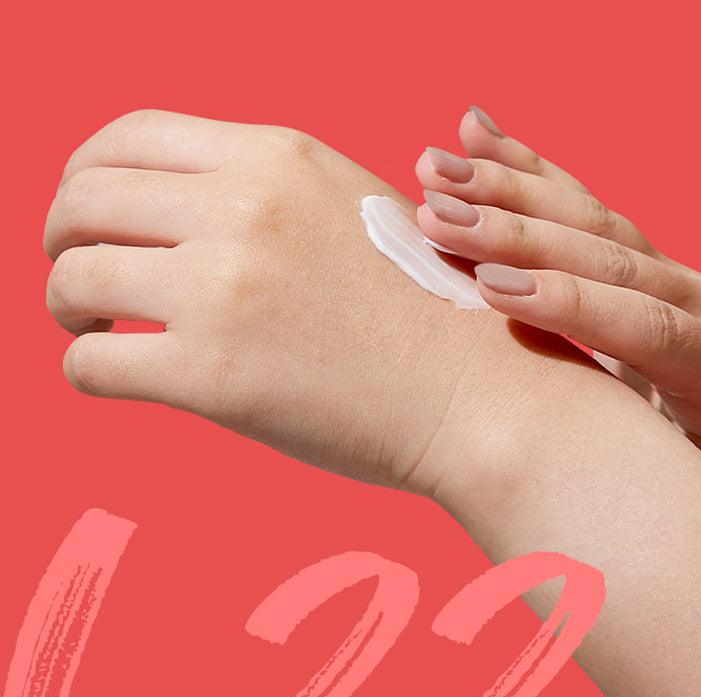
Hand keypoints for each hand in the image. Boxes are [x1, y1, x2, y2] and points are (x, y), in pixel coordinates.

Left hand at [42, 110, 548, 498]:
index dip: (88, 175)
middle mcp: (244, 209)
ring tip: (92, 329)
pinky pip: (92, 365)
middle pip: (83, 198)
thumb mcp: (349, 214)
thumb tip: (179, 220)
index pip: (129, 136)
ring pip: (72, 277)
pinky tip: (119, 372)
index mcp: (277, 159)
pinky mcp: (215, 377)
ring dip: (64, 304)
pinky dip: (85, 369)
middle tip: (78, 278)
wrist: (478, 394)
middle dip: (61, 239)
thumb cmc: (422, 315)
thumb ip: (265, 201)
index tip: (91, 218)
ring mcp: (226, 291)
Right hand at [414, 106, 700, 530]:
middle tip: (439, 215)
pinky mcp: (640, 264)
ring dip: (510, 187)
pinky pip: (583, 207)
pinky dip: (530, 171)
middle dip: (520, 235)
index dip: (572, 304)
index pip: (648, 325)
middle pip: (612, 256)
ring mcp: (671, 276)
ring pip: (592, 218)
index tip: (492, 288)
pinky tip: (479, 135)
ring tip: (436, 164)